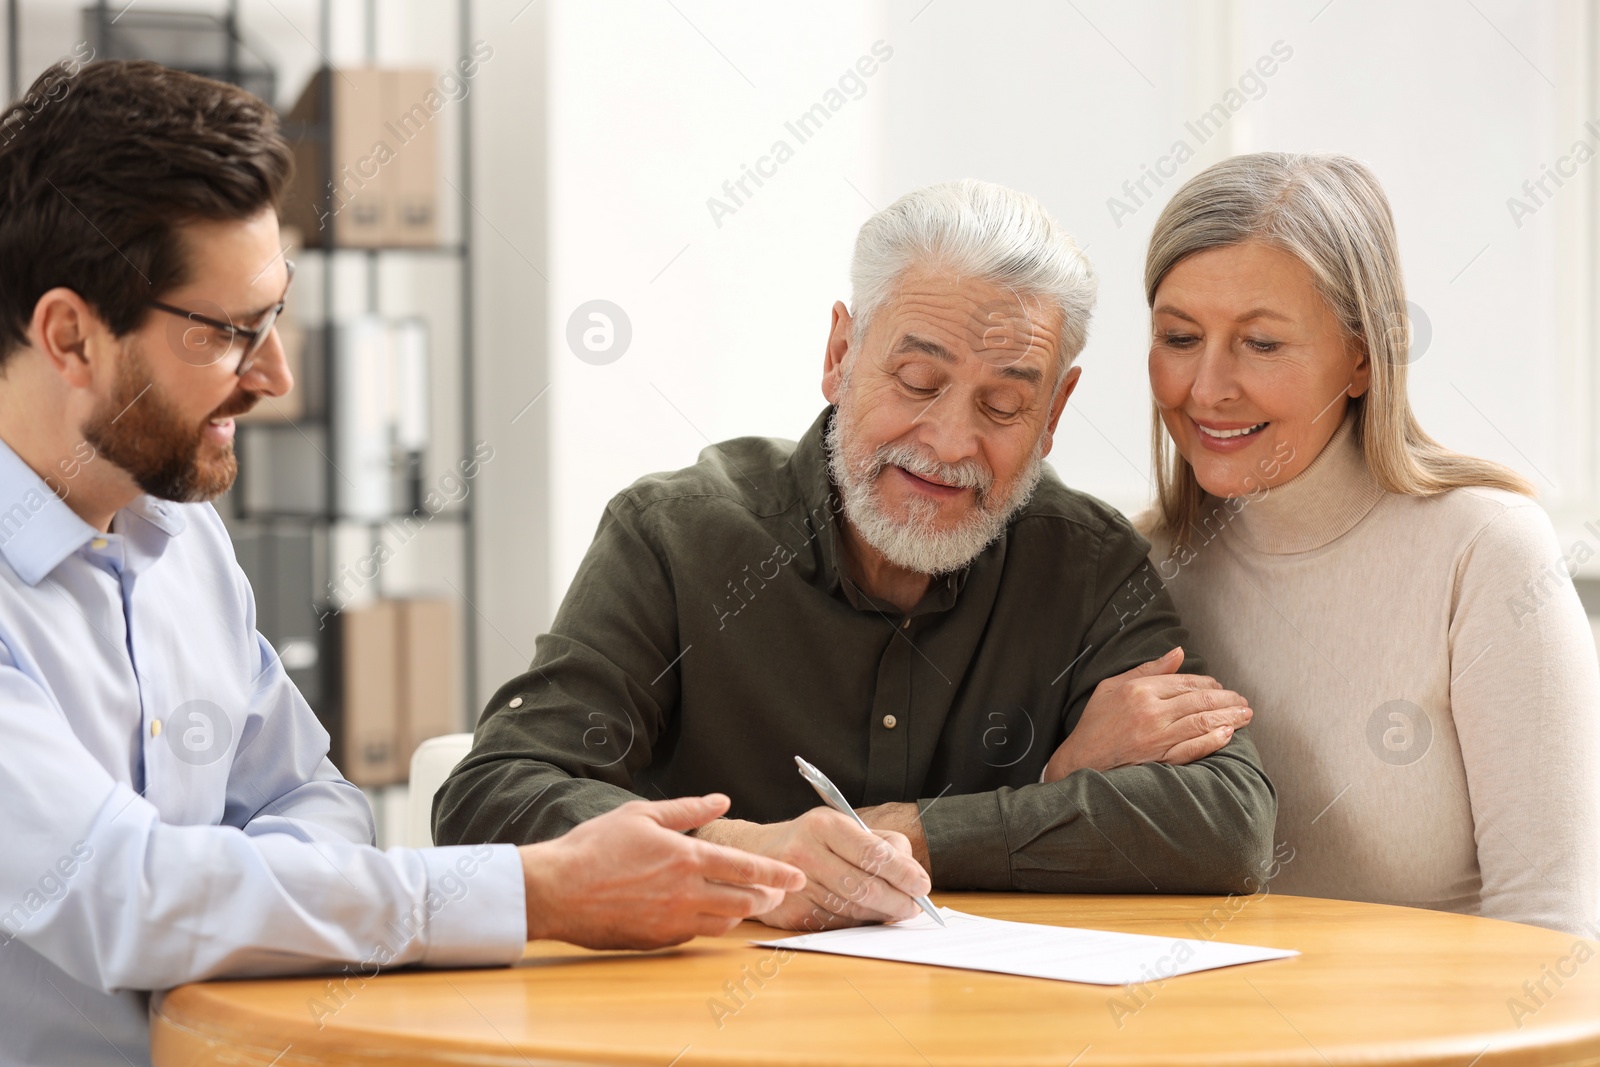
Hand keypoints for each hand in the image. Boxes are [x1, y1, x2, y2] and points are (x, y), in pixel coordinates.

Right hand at [519, 794, 804, 949]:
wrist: (556, 889)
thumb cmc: (594, 847)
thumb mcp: (641, 814)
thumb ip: (687, 809)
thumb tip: (721, 800)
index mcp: (686, 857)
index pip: (745, 867)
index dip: (776, 872)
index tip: (797, 875)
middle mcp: (685, 892)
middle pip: (744, 900)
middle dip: (768, 896)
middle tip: (780, 892)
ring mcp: (672, 921)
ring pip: (724, 923)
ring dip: (742, 913)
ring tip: (749, 903)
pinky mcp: (657, 940)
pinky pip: (696, 935)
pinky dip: (710, 924)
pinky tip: (710, 915)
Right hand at [694, 807, 930, 931]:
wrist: (756, 855)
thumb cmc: (813, 840)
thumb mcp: (842, 827)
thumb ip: (881, 843)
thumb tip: (912, 874)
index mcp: (824, 824)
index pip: (872, 852)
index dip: (903, 872)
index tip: (922, 885)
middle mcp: (805, 852)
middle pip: (864, 886)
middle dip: (898, 901)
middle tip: (914, 907)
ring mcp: (794, 885)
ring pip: (852, 910)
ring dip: (881, 915)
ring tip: (895, 911)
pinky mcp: (790, 913)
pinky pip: (836, 924)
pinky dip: (858, 923)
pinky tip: (866, 916)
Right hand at [1042, 647, 1251, 782]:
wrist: (1081, 761)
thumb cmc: (1095, 723)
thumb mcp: (1112, 686)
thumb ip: (1148, 669)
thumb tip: (1178, 653)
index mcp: (1140, 691)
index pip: (1186, 682)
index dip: (1209, 684)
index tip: (1221, 688)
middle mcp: (1151, 712)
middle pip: (1200, 701)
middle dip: (1227, 700)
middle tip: (1243, 701)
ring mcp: (1157, 738)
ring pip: (1202, 723)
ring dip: (1229, 718)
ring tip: (1245, 715)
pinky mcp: (1160, 760)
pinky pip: (1194, 749)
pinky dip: (1213, 741)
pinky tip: (1228, 735)